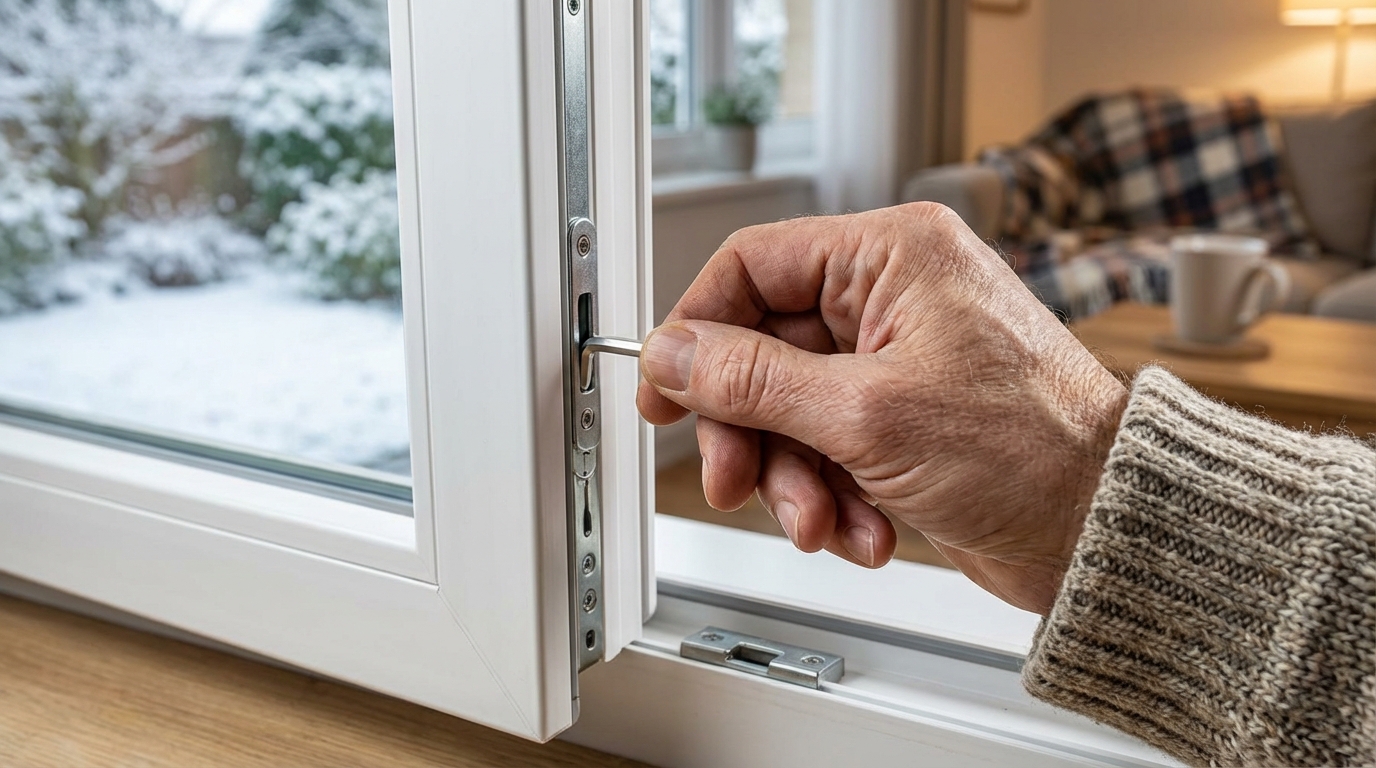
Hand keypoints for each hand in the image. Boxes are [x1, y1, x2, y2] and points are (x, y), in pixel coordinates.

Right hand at [636, 203, 1127, 614]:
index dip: (696, 329)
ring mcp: (900, 362)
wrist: (1106, 530)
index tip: (664, 390)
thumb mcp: (865, 413)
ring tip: (823, 522)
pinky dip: (836, 497)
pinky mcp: (908, 419)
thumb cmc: (1031, 449)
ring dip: (796, 480)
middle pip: (764, 352)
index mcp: (891, 255)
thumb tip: (674, 353)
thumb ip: (753, 381)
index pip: (752, 266)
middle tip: (736, 480)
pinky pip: (831, 449)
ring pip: (792, 412)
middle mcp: (894, 298)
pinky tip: (866, 530)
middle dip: (751, 431)